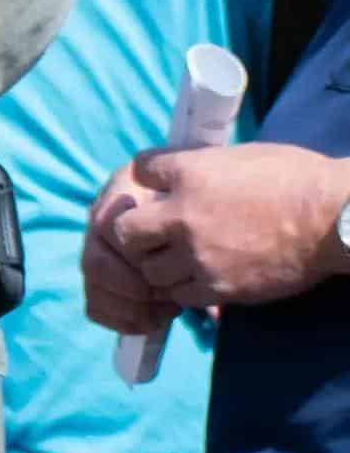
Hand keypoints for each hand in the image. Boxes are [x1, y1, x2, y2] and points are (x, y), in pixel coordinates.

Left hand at [91, 142, 349, 320]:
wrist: (335, 219)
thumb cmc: (300, 179)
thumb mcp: (244, 157)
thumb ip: (204, 168)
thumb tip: (184, 173)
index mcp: (190, 174)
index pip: (138, 171)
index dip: (144, 180)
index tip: (153, 189)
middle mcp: (182, 216)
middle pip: (124, 232)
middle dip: (135, 235)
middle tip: (154, 237)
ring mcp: (198, 256)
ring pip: (149, 271)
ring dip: (160, 267)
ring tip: (181, 263)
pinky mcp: (219, 288)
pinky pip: (181, 296)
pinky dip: (186, 290)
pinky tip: (203, 281)